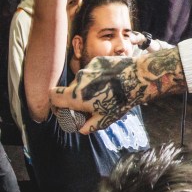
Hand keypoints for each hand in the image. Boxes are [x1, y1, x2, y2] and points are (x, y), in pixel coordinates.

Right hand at [49, 48, 185, 132]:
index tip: (64, 108)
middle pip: (70, 89)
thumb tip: (81, 130)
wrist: (138, 79)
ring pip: (83, 80)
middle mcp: (78, 80)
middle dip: (77, 97)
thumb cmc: (121, 101)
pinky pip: (93, 71)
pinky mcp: (97, 61)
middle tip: (91, 104)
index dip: (56, 103)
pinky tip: (112, 81)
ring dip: (89, 87)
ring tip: (106, 92)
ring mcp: (87, 68)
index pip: (53, 96)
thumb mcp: (106, 119)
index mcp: (76, 96)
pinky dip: (98, 77)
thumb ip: (89, 125)